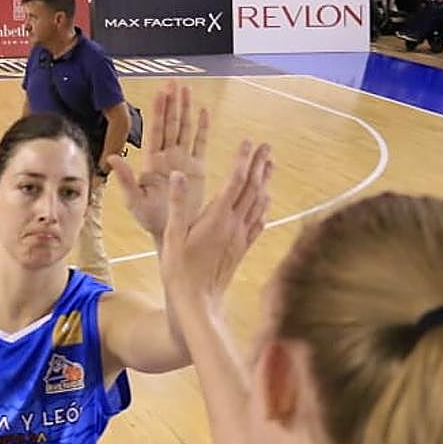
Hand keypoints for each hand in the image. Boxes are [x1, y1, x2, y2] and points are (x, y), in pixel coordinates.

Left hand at [109, 81, 209, 242]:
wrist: (173, 231)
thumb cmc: (150, 219)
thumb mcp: (134, 199)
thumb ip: (124, 178)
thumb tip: (110, 157)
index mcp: (153, 162)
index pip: (157, 130)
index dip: (159, 111)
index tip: (161, 92)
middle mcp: (168, 157)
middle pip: (172, 124)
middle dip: (173, 103)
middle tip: (175, 81)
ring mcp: (183, 161)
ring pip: (186, 129)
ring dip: (186, 110)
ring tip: (187, 89)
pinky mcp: (197, 169)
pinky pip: (200, 144)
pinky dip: (202, 128)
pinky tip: (203, 112)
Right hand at [160, 141, 271, 303]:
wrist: (198, 302)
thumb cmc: (180, 271)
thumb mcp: (172, 236)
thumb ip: (178, 205)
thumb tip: (179, 176)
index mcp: (216, 218)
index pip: (235, 181)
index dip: (242, 160)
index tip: (248, 142)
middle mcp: (233, 225)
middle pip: (252, 188)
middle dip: (259, 164)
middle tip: (267, 145)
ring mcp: (240, 237)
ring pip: (258, 203)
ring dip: (265, 181)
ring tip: (270, 164)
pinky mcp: (242, 248)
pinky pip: (258, 223)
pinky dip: (264, 207)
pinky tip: (266, 201)